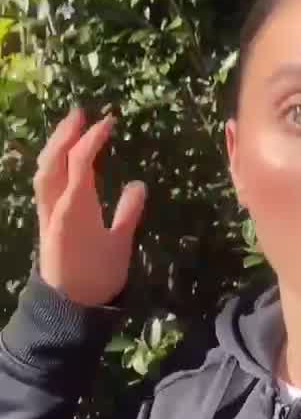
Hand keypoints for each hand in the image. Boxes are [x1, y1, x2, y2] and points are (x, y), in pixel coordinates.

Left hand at [33, 106, 146, 307]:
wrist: (68, 306)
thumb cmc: (98, 277)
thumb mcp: (119, 245)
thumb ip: (128, 213)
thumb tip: (139, 185)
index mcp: (76, 207)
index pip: (81, 162)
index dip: (93, 138)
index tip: (109, 121)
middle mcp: (56, 205)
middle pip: (54, 160)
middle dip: (65, 134)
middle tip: (80, 112)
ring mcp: (47, 212)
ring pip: (44, 171)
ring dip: (55, 146)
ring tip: (69, 129)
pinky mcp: (45, 220)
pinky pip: (44, 183)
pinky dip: (52, 164)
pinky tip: (61, 162)